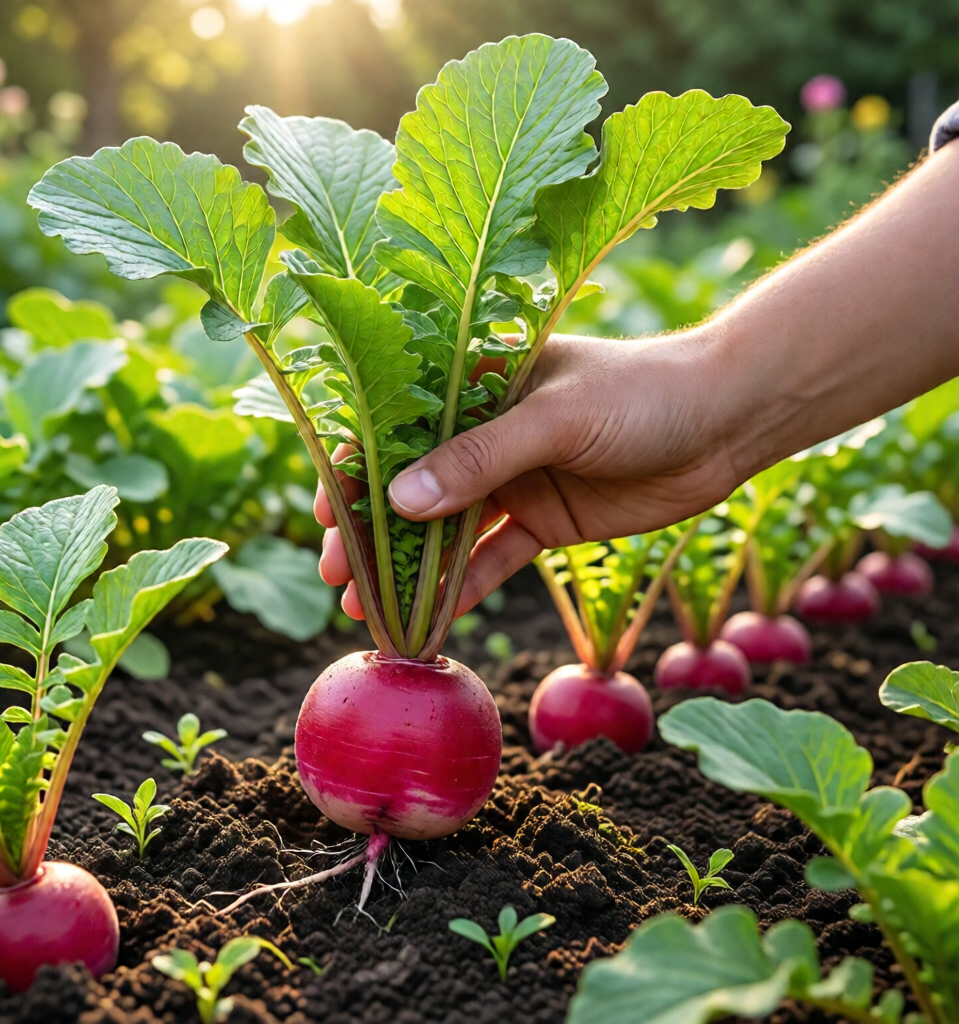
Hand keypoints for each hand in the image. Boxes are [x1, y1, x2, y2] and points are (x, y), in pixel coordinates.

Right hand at [316, 329, 743, 618]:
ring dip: (407, 570)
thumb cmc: (641, 394)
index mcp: (479, 383)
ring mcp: (513, 480)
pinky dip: (461, 590)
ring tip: (366, 611)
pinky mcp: (542, 523)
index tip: (327, 510)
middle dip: (372, 530)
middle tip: (336, 574)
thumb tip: (396, 501)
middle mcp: (486, 433)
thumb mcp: (556, 416)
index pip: (400, 425)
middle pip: (413, 485)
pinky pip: (492, 560)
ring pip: (445, 531)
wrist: (725, 423)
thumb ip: (480, 458)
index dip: (358, 467)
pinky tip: (429, 620)